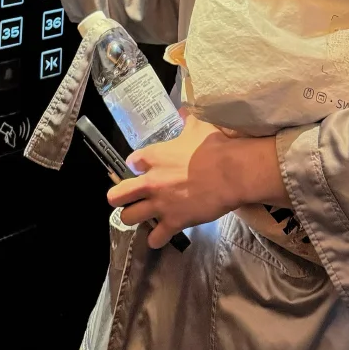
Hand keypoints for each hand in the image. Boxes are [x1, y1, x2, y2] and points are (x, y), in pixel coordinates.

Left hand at [107, 113, 288, 247]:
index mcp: (154, 156)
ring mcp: (160, 204)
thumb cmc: (214, 146)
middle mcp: (150, 182)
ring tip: (141, 218)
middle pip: (117, 195)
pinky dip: (156, 239)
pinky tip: (158, 237)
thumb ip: (187, 120)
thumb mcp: (198, 126)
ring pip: (129, 218)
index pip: (131, 162)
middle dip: (118, 197)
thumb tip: (185, 110)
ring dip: (133, 218)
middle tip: (125, 199)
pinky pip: (155, 238)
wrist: (230, 172)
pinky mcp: (173, 222)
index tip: (141, 167)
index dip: (136, 165)